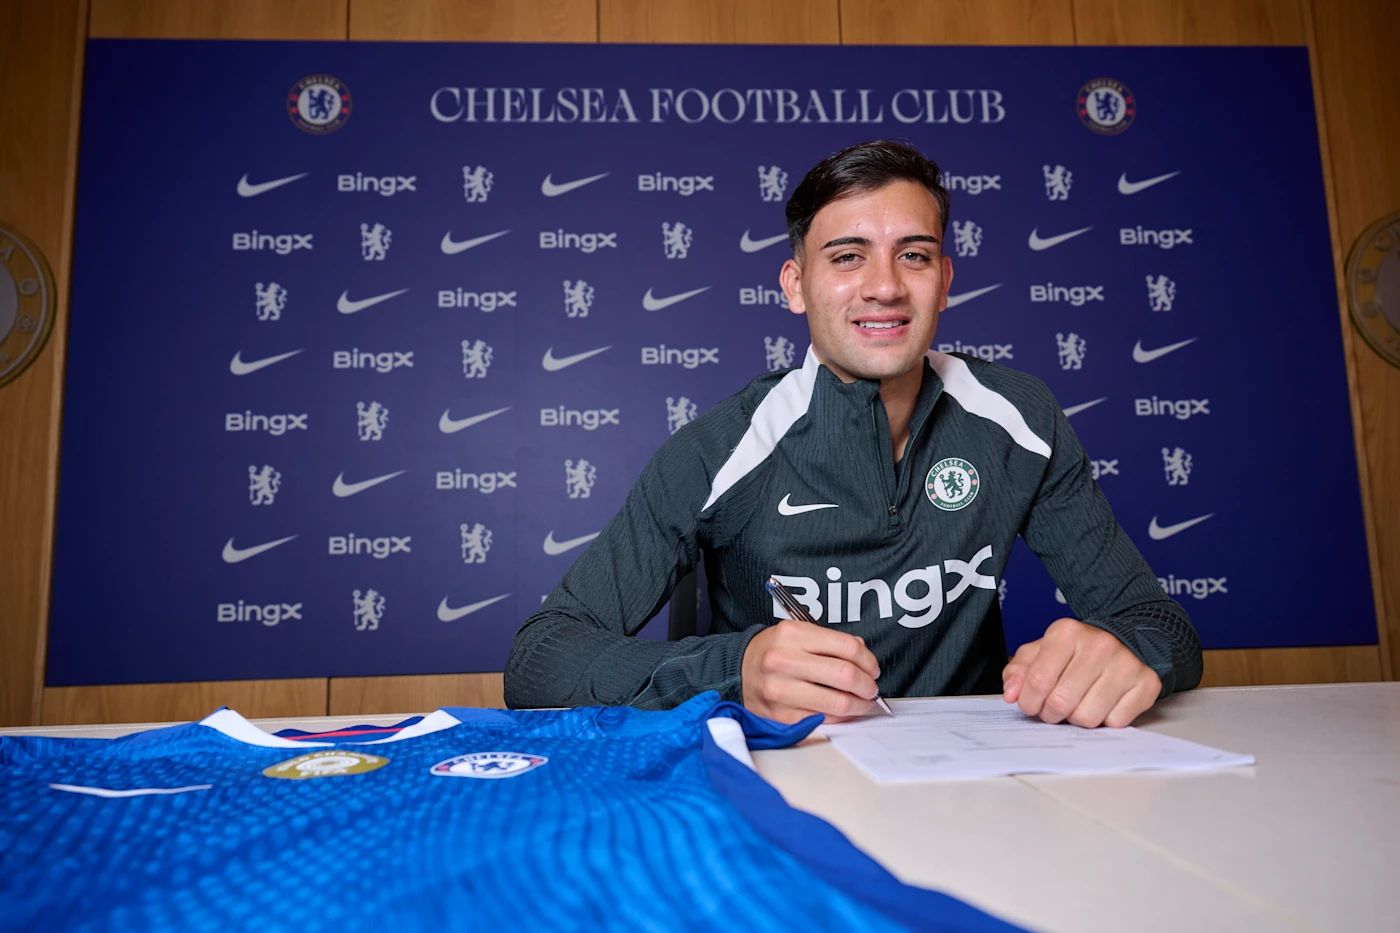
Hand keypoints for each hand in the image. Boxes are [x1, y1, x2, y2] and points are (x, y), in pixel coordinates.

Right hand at [741, 620, 881, 723]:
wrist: (736, 672)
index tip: (872, 668)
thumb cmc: (771, 652)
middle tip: (871, 688)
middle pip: (846, 675)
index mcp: (792, 635)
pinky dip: (840, 718)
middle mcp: (784, 661)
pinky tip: (843, 712)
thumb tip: (863, 658)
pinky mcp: (781, 716)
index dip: (868, 659)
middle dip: (868, 685)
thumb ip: (829, 642)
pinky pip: (823, 720)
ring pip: (838, 702)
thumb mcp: (795, 634)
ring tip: (862, 702)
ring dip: (859, 705)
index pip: (847, 646)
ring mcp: (781, 691)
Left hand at [1002, 618, 1161, 727]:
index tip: (1030, 705)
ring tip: (1078, 704)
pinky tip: (1103, 703)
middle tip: (1054, 708)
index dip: (1029, 701)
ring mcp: (1126, 664)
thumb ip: (1019, 671)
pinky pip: (1115, 722)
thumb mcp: (1042, 652)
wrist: (1125, 641)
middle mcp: (1099, 645)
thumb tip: (1012, 694)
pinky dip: (1105, 720)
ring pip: (1087, 717)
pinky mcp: (1147, 683)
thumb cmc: (1076, 652)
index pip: (1037, 680)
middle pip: (1061, 702)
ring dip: (1077, 719)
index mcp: (1067, 633)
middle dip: (1051, 713)